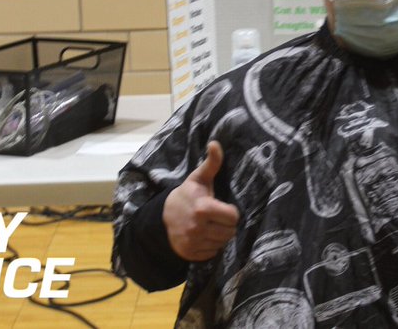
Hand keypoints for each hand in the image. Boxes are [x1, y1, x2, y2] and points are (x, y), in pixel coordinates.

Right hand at [163, 141, 239, 260]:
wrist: (164, 216)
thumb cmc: (188, 195)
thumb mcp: (199, 178)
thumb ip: (212, 163)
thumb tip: (215, 143)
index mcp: (203, 208)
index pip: (233, 217)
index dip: (231, 212)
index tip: (222, 208)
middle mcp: (197, 227)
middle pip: (230, 232)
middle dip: (226, 224)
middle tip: (217, 217)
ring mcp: (193, 242)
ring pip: (222, 243)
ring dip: (220, 235)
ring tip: (210, 225)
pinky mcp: (190, 254)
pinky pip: (213, 253)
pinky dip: (211, 246)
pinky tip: (203, 236)